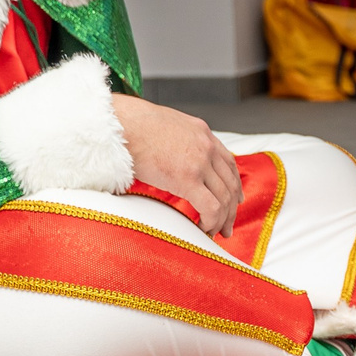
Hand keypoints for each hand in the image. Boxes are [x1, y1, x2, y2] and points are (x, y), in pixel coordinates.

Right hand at [112, 94, 240, 234]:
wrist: (119, 123)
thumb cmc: (130, 125)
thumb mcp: (165, 126)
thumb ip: (176, 141)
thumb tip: (168, 156)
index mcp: (202, 132)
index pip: (228, 162)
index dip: (234, 184)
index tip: (236, 199)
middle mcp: (206, 146)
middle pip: (230, 183)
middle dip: (231, 208)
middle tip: (228, 225)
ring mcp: (199, 162)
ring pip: (224, 198)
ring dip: (223, 219)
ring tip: (217, 232)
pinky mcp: (187, 179)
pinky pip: (211, 207)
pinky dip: (211, 222)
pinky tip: (204, 229)